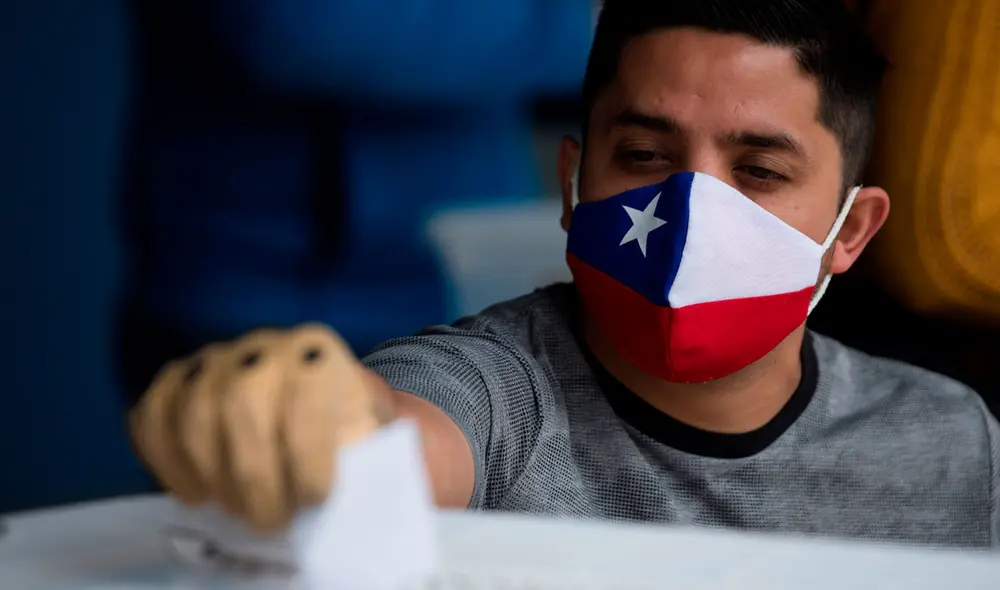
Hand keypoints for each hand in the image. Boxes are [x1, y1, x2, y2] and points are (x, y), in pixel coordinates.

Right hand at [129, 324, 388, 531]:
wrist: (318, 396)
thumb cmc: (346, 423)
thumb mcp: (375, 431)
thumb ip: (367, 448)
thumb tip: (349, 473)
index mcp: (318, 352)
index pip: (306, 395)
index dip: (307, 455)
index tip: (315, 499)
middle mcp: (263, 346)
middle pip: (243, 401)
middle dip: (255, 474)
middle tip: (271, 519)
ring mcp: (215, 359)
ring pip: (195, 411)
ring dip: (213, 474)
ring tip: (238, 510)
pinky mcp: (177, 379)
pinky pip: (153, 414)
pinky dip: (166, 460)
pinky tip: (196, 493)